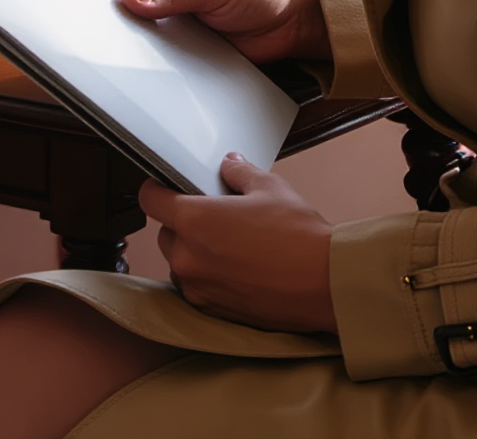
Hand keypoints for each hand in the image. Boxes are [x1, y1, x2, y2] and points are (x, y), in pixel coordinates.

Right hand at [120, 0, 327, 63]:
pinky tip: (146, 74)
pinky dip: (156, 66)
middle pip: (129, 6)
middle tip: (94, 34)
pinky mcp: (189, 51)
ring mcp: (178, 24)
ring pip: (143, 35)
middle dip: (114, 18)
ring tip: (116, 57)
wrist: (294, 23)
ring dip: (135, 45)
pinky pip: (165, 59)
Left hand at [140, 158, 337, 333]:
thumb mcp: (268, 187)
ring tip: (231, 245)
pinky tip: (238, 268)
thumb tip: (228, 164)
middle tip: (215, 216)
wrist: (327, 285)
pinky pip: (197, 287)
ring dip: (195, 252)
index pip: (150, 200)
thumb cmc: (298, 236)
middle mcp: (188, 258)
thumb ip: (239, 172)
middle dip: (183, 223)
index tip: (167, 187)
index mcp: (194, 221)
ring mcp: (199, 289)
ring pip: (181, 263)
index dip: (157, 188)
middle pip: (165, 233)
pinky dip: (209, 277)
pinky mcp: (213, 312)